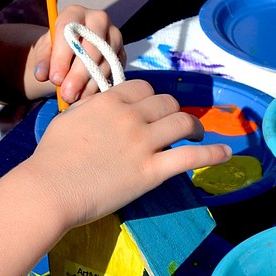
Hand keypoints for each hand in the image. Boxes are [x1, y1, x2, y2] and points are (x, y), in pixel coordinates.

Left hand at [33, 4, 124, 104]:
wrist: (74, 49)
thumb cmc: (58, 47)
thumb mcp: (45, 50)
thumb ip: (42, 60)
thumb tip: (42, 74)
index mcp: (75, 13)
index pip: (69, 31)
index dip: (62, 56)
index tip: (55, 79)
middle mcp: (99, 19)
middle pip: (92, 46)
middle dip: (78, 73)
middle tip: (66, 94)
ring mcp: (114, 36)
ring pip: (105, 61)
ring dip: (90, 83)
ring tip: (74, 98)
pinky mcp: (122, 53)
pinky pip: (114, 71)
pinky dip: (100, 86)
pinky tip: (87, 97)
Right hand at [33, 79, 231, 227]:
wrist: (50, 188)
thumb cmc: (50, 157)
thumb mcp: (68, 119)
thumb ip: (90, 108)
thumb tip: (100, 105)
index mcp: (109, 101)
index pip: (143, 87)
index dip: (151, 97)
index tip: (152, 109)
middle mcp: (130, 116)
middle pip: (166, 102)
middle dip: (173, 110)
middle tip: (175, 124)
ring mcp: (143, 143)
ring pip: (182, 122)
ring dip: (194, 127)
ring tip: (198, 135)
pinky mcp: (151, 171)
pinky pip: (191, 157)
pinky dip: (213, 153)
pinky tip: (225, 153)